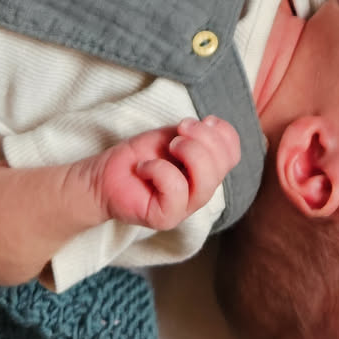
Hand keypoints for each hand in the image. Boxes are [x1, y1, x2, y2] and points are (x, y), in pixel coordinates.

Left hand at [89, 118, 240, 230]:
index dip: (223, 132)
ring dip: (188, 152)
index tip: (202, 120)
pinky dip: (159, 169)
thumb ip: (196, 134)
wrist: (105, 176)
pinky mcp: (166, 218)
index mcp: (207, 171)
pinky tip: (144, 168)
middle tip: (179, 131)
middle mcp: (201, 191)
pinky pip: (177, 190)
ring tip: (169, 147)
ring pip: (206, 180)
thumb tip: (213, 125)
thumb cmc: (140, 156)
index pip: (233, 154)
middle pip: (223, 165)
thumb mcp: (172, 136)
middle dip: (203, 138)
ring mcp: (185, 207)